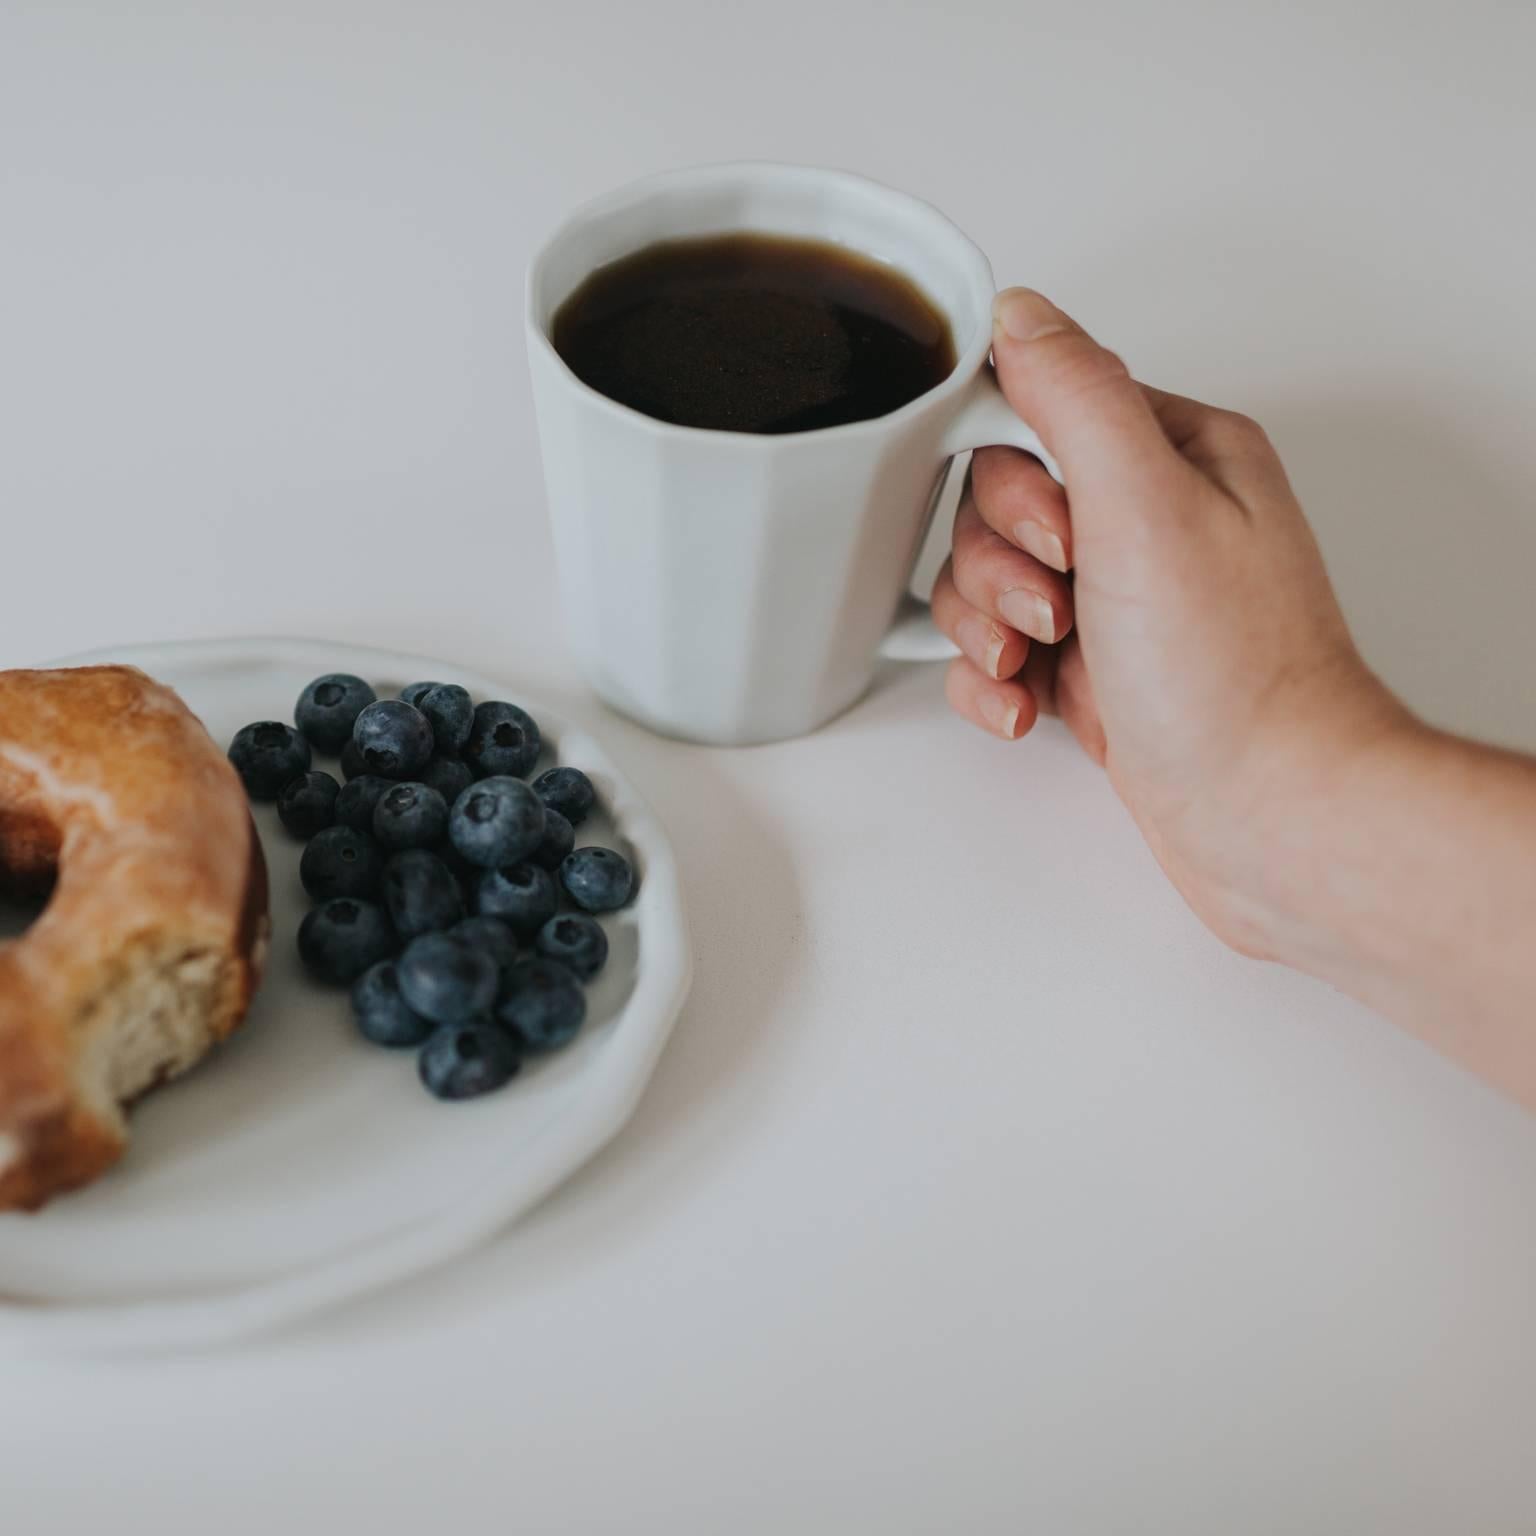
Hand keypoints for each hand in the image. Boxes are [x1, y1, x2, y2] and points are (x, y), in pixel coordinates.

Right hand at [932, 288, 1411, 957]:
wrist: (1269, 817)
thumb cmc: (1233, 678)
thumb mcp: (1145, 505)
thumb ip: (1075, 396)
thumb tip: (1020, 314)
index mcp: (1179, 455)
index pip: (1039, 411)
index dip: (1014, 477)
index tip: (1049, 531)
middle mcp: (1149, 523)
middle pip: (997, 505)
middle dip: (1000, 566)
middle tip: (1059, 604)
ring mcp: (1118, 602)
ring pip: (985, 582)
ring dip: (990, 628)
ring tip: (1042, 660)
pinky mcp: (1092, 671)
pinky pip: (995, 653)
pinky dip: (993, 682)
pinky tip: (1029, 706)